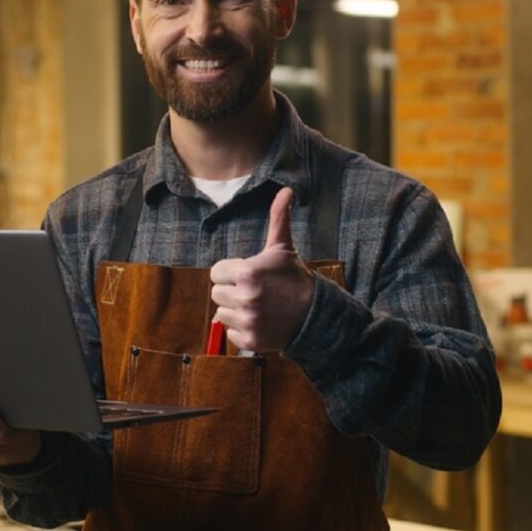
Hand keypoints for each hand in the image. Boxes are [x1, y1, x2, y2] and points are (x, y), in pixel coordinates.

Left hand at [209, 187, 315, 351]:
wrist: (315, 314)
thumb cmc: (294, 278)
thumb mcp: (283, 248)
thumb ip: (278, 218)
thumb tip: (286, 190)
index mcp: (246, 272)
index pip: (216, 272)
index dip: (230, 272)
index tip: (248, 275)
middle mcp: (244, 297)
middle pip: (217, 293)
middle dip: (232, 291)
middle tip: (254, 291)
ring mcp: (247, 320)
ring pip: (221, 314)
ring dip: (236, 311)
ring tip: (258, 306)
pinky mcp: (249, 340)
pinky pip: (230, 333)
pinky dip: (242, 330)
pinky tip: (260, 321)